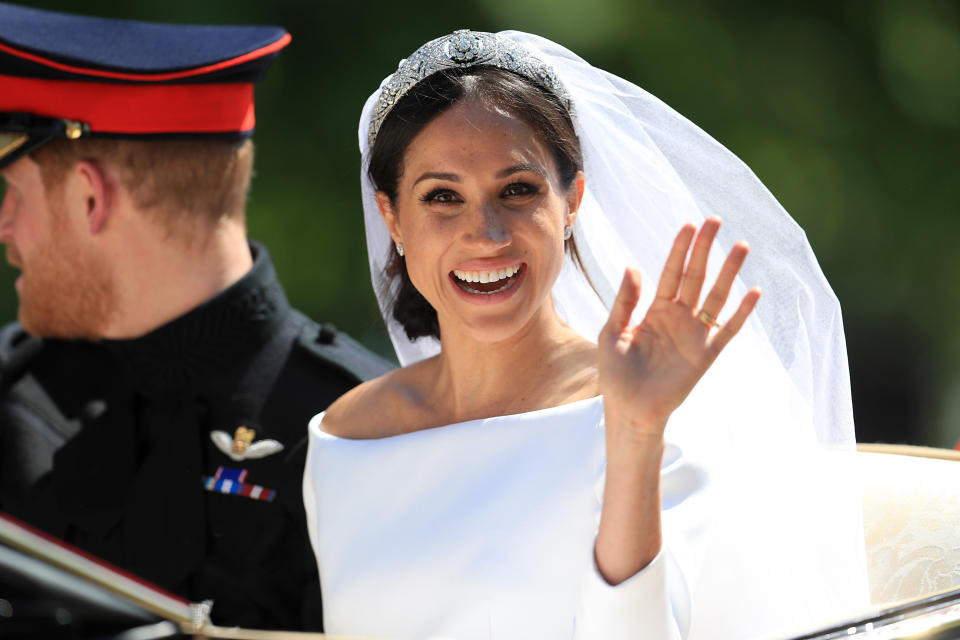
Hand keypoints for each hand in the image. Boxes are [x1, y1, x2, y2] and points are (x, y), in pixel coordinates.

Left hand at [598, 217, 760, 437]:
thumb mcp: (611, 333)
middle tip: (715, 220)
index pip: (671, 272)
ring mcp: (694, 334)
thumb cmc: (616, 374)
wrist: (629, 410)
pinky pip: (727, 330)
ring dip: (729, 272)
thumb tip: (633, 266)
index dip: (680, 249)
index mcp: (654, 309)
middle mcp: (678, 317)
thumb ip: (624, 301)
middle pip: (695, 276)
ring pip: (715, 296)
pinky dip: (741, 312)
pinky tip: (753, 292)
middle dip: (705, 249)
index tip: (689, 225)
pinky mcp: (706, 355)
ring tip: (741, 246)